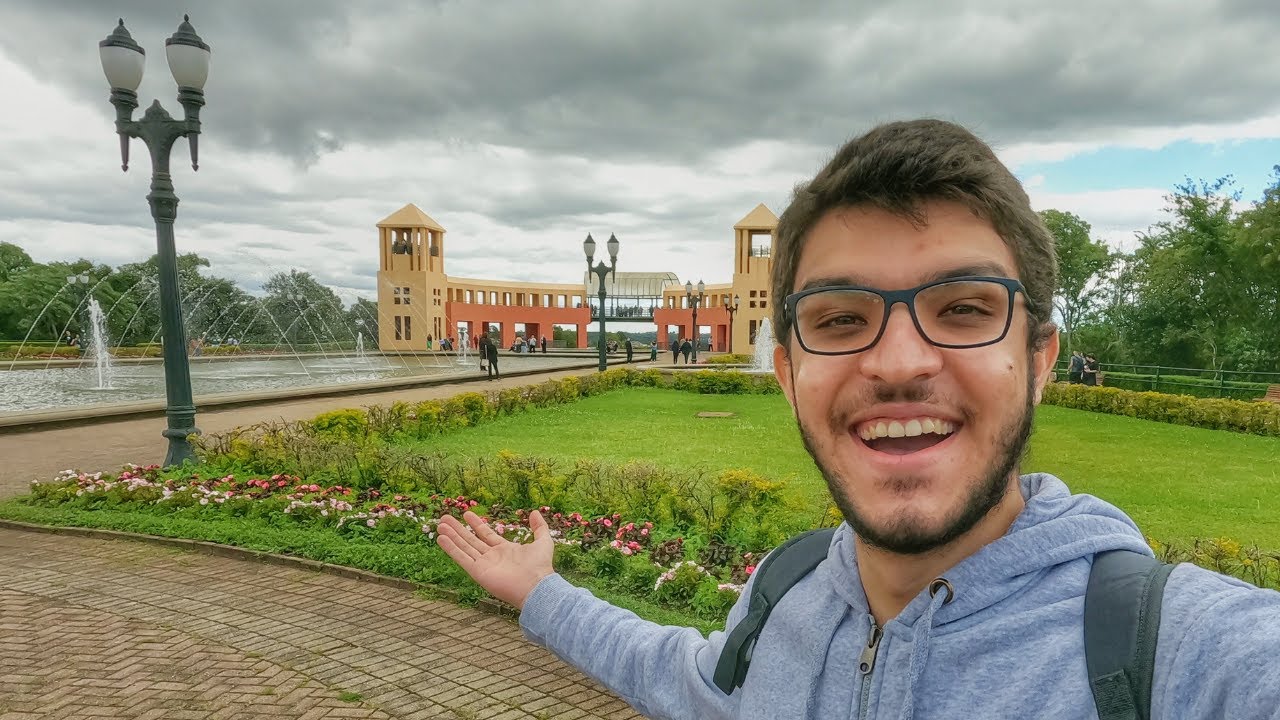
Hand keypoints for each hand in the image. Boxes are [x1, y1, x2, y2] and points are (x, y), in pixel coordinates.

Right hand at [437, 509, 554, 609]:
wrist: (536, 586)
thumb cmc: (540, 567)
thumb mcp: (543, 541)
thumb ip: (539, 527)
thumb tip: (535, 512)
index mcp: (505, 550)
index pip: (486, 535)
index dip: (476, 524)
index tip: (466, 514)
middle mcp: (492, 557)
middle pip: (471, 540)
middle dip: (458, 529)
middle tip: (445, 518)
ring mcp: (484, 565)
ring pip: (464, 547)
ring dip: (451, 536)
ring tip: (440, 525)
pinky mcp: (478, 572)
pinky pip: (462, 558)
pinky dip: (451, 549)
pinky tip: (441, 539)